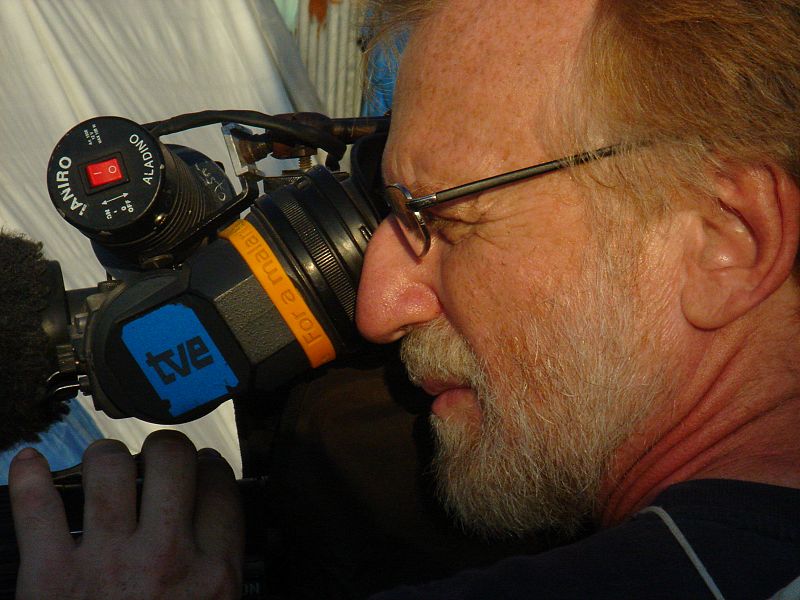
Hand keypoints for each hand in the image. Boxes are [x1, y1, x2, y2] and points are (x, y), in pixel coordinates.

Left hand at [9, 430, 243, 598]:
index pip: (220, 488)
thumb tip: (223, 544)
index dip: (211, 466)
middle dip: (163, 449)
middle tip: (156, 459)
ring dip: (105, 455)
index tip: (202, 467)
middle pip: (170, 461)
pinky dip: (28, 477)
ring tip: (105, 463)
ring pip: (109, 466)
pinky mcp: (49, 576)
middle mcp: (165, 556)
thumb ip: (221, 582)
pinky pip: (35, 507)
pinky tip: (31, 462)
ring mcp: (105, 561)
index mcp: (212, 575)